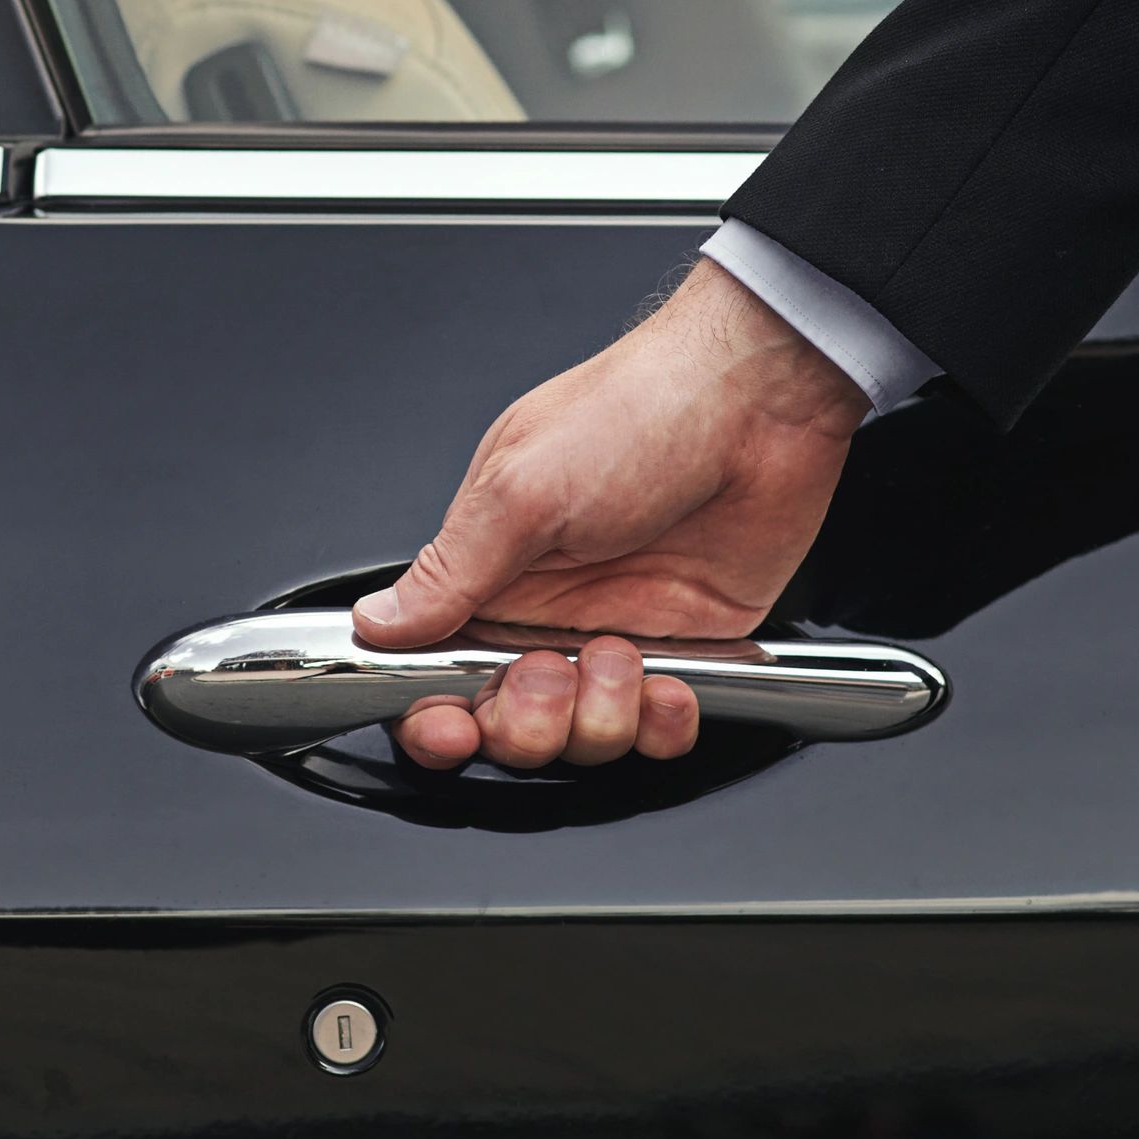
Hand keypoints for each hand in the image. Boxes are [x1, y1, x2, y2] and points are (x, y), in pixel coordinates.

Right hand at [353, 258, 867, 770]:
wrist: (762, 398)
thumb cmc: (640, 410)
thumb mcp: (521, 490)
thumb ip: (448, 573)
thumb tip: (376, 621)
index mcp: (492, 572)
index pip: (437, 672)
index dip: (438, 718)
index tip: (453, 728)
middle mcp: (548, 613)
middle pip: (507, 724)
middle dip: (526, 721)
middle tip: (549, 672)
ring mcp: (617, 634)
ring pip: (585, 740)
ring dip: (601, 714)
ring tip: (621, 655)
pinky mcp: (688, 650)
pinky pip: (661, 731)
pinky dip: (664, 724)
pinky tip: (670, 684)